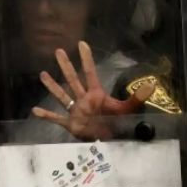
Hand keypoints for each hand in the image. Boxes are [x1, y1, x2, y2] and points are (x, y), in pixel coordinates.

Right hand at [32, 41, 155, 140]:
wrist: (110, 144)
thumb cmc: (117, 124)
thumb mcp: (126, 110)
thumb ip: (136, 98)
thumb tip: (151, 85)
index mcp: (95, 93)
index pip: (90, 72)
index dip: (86, 58)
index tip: (82, 43)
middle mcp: (83, 99)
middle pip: (72, 79)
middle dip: (66, 65)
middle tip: (58, 50)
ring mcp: (75, 110)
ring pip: (62, 95)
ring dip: (52, 86)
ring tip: (42, 75)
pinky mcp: (70, 123)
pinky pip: (56, 118)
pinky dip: (46, 115)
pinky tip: (34, 111)